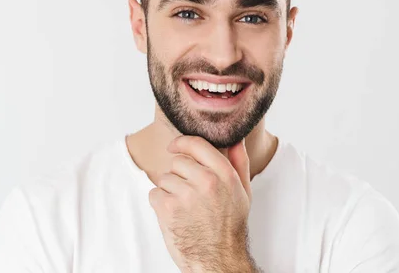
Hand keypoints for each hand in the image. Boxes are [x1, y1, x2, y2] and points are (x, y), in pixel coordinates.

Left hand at [149, 136, 255, 272]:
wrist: (218, 260)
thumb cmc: (229, 226)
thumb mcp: (243, 192)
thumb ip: (239, 163)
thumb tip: (236, 139)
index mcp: (224, 174)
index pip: (196, 144)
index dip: (182, 143)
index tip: (174, 147)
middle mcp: (206, 180)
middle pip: (178, 161)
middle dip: (179, 175)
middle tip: (190, 194)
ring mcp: (186, 194)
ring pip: (164, 178)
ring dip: (169, 191)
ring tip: (184, 208)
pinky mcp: (168, 208)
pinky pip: (154, 193)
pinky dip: (159, 204)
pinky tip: (174, 215)